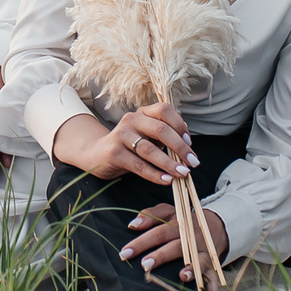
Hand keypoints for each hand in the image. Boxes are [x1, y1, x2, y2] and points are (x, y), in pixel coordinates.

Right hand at [52, 101, 194, 185]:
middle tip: (193, 162)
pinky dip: (154, 174)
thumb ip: (164, 136)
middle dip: (180, 147)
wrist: (97, 153)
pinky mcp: (114, 153)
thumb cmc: (129, 145)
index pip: (164, 110)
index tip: (190, 143)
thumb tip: (187, 145)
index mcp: (142, 113)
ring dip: (169, 163)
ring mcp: (121, 135)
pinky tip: (166, 180)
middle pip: (160, 129)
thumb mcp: (146, 136)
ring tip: (183, 173)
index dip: (180, 125)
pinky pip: (138, 165)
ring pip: (149, 149)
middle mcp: (131, 120)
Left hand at [125, 204, 227, 284]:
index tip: (125, 253)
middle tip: (144, 265)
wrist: (213, 226)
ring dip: (191, 268)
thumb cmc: (182, 222)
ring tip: (182, 277)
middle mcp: (191, 238)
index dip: (141, 242)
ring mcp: (202, 251)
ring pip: (197, 260)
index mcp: (177, 225)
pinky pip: (214, 276)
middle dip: (160, 256)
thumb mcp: (168, 212)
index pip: (157, 233)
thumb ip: (151, 215)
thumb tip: (132, 225)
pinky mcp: (211, 263)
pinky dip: (212, 287)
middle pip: (175, 246)